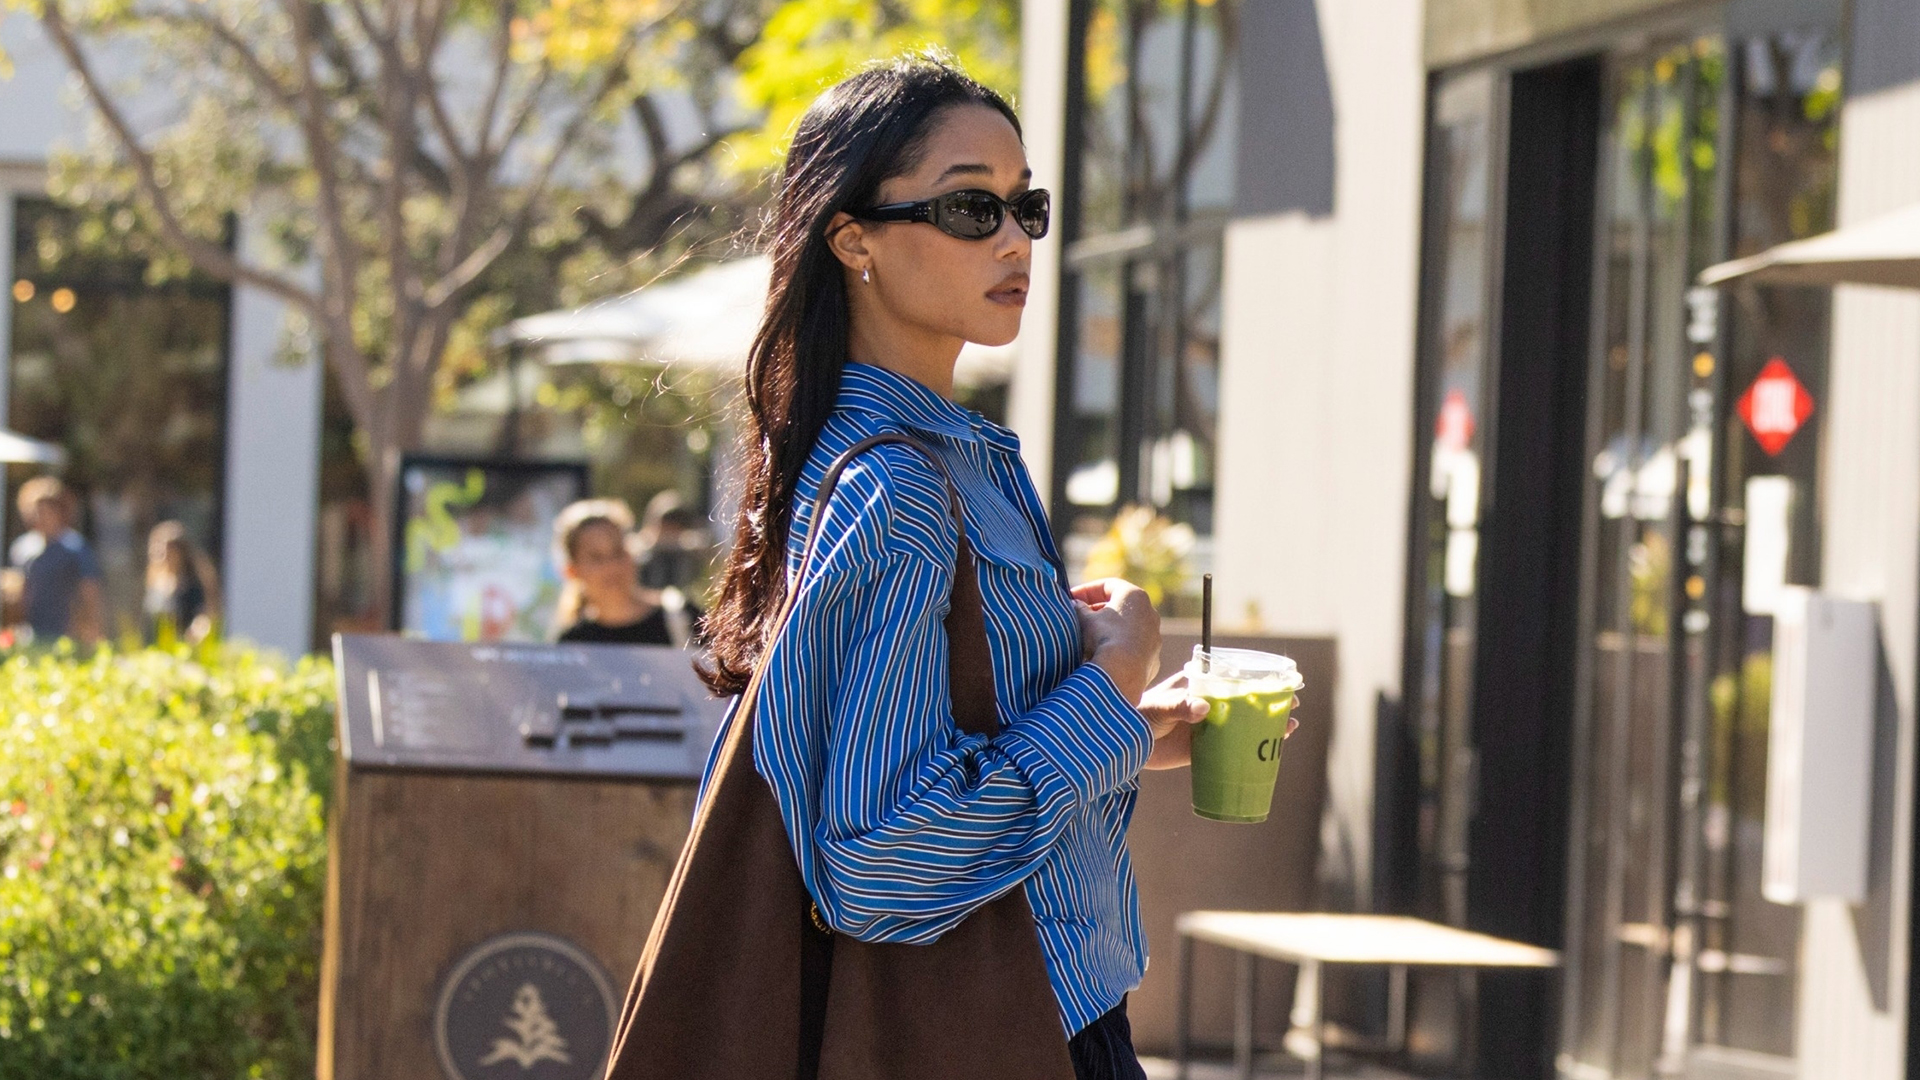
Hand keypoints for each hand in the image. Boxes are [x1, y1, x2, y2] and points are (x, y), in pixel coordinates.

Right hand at [1072, 578, 1159, 703]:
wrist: (1122, 673)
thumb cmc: (1103, 638)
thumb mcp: (1085, 619)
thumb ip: (1079, 608)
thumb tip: (1075, 604)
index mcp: (1134, 596)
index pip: (1108, 585)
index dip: (1086, 590)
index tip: (1072, 599)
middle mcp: (1150, 613)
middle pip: (1120, 606)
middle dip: (1098, 610)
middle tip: (1080, 617)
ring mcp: (1154, 637)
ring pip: (1129, 628)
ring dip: (1110, 630)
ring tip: (1090, 639)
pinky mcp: (1154, 658)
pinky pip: (1134, 649)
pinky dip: (1120, 649)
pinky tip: (1105, 657)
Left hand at [1140, 673, 1300, 769]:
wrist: (1121, 743)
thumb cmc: (1136, 714)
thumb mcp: (1158, 707)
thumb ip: (1178, 706)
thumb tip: (1203, 708)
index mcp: (1197, 684)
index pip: (1233, 675)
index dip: (1258, 677)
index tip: (1279, 680)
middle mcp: (1207, 701)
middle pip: (1245, 697)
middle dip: (1270, 699)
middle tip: (1293, 703)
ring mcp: (1208, 724)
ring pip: (1244, 722)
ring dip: (1267, 723)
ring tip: (1291, 725)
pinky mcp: (1204, 747)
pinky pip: (1233, 746)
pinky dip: (1252, 747)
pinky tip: (1270, 749)